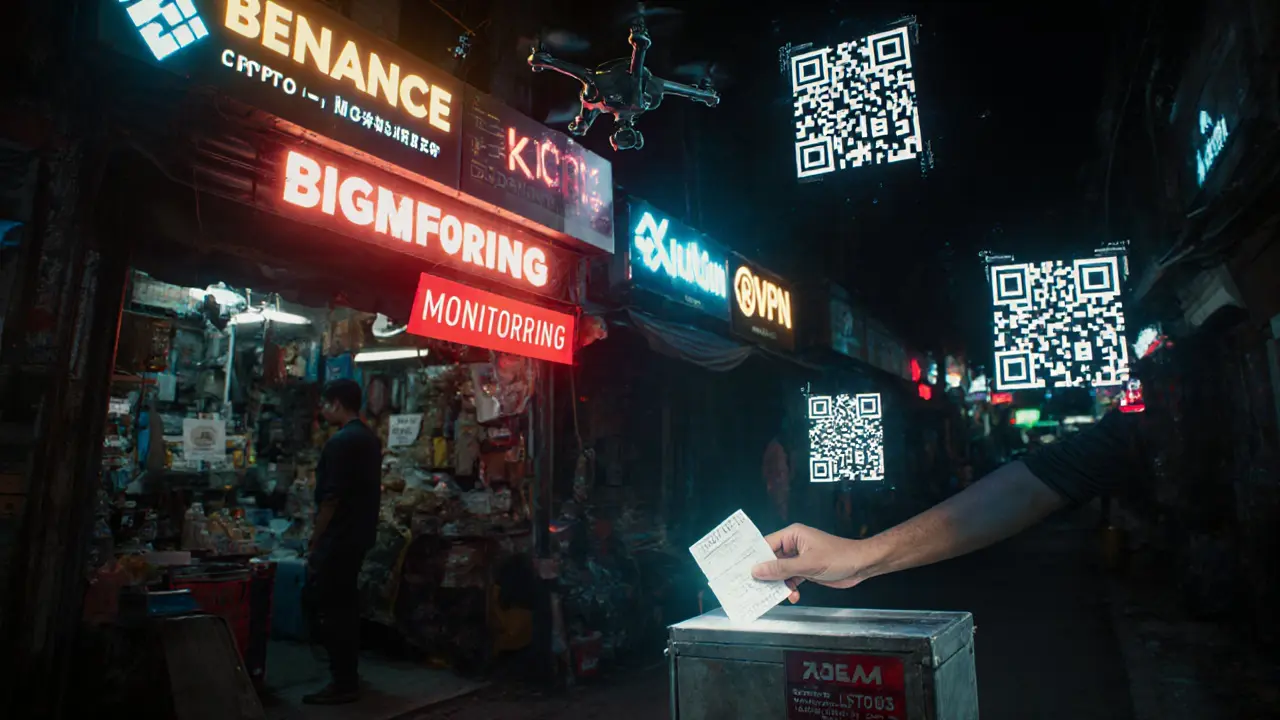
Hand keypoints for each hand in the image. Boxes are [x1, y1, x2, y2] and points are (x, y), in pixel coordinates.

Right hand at [752, 524, 872, 602]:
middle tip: (754, 587)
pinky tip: (794, 596)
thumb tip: (757, 570)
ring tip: (778, 595)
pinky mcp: (806, 570)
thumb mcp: (807, 564)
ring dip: (779, 584)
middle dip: (766, 574)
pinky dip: (790, 588)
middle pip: (771, 560)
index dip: (754, 558)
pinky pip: (791, 579)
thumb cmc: (838, 557)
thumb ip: (781, 569)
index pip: (766, 545)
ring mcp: (800, 558)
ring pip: (780, 572)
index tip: (742, 570)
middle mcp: (793, 546)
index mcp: (792, 536)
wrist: (861, 565)